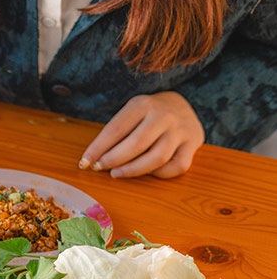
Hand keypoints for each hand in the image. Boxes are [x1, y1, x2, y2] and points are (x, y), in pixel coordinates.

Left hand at [79, 91, 203, 178]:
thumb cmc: (147, 114)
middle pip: (136, 145)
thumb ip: (116, 132)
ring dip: (132, 170)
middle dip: (113, 160)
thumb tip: (93, 160)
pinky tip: (146, 172)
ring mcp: (181, 130)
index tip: (84, 163)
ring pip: (156, 158)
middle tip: (100, 168)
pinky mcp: (194, 143)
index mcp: (142, 104)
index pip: (116, 129)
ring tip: (116, 173)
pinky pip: (176, 167)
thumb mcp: (130, 113)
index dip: (97, 149)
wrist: (182, 104)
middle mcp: (164, 116)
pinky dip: (159, 174)